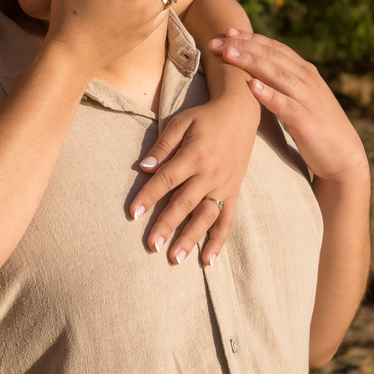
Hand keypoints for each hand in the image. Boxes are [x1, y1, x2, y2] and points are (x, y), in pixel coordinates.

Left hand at [126, 89, 255, 266]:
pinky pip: (227, 219)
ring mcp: (223, 185)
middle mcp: (210, 174)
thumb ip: (163, 146)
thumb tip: (144, 168)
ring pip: (206, 216)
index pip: (166, 180)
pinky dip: (219, 240)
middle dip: (167, 225)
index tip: (133, 214)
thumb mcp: (181, 123)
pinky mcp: (233, 191)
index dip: (148, 197)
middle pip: (184, 203)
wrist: (240, 114)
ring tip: (175, 258)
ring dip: (191, 238)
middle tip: (152, 246)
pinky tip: (208, 259)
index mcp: (193, 155)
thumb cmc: (205, 118)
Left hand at [208, 30, 367, 181]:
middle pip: (271, 55)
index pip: (274, 47)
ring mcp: (308, 98)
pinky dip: (269, 94)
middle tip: (216, 41)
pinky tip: (251, 86)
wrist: (344, 156)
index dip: (250, 37)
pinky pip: (285, 104)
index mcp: (305, 71)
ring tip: (228, 54)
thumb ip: (282, 82)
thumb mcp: (300, 97)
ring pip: (277, 74)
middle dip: (242, 45)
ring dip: (251, 62)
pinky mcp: (307, 120)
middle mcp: (307, 79)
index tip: (226, 31)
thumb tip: (253, 72)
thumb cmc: (316, 126)